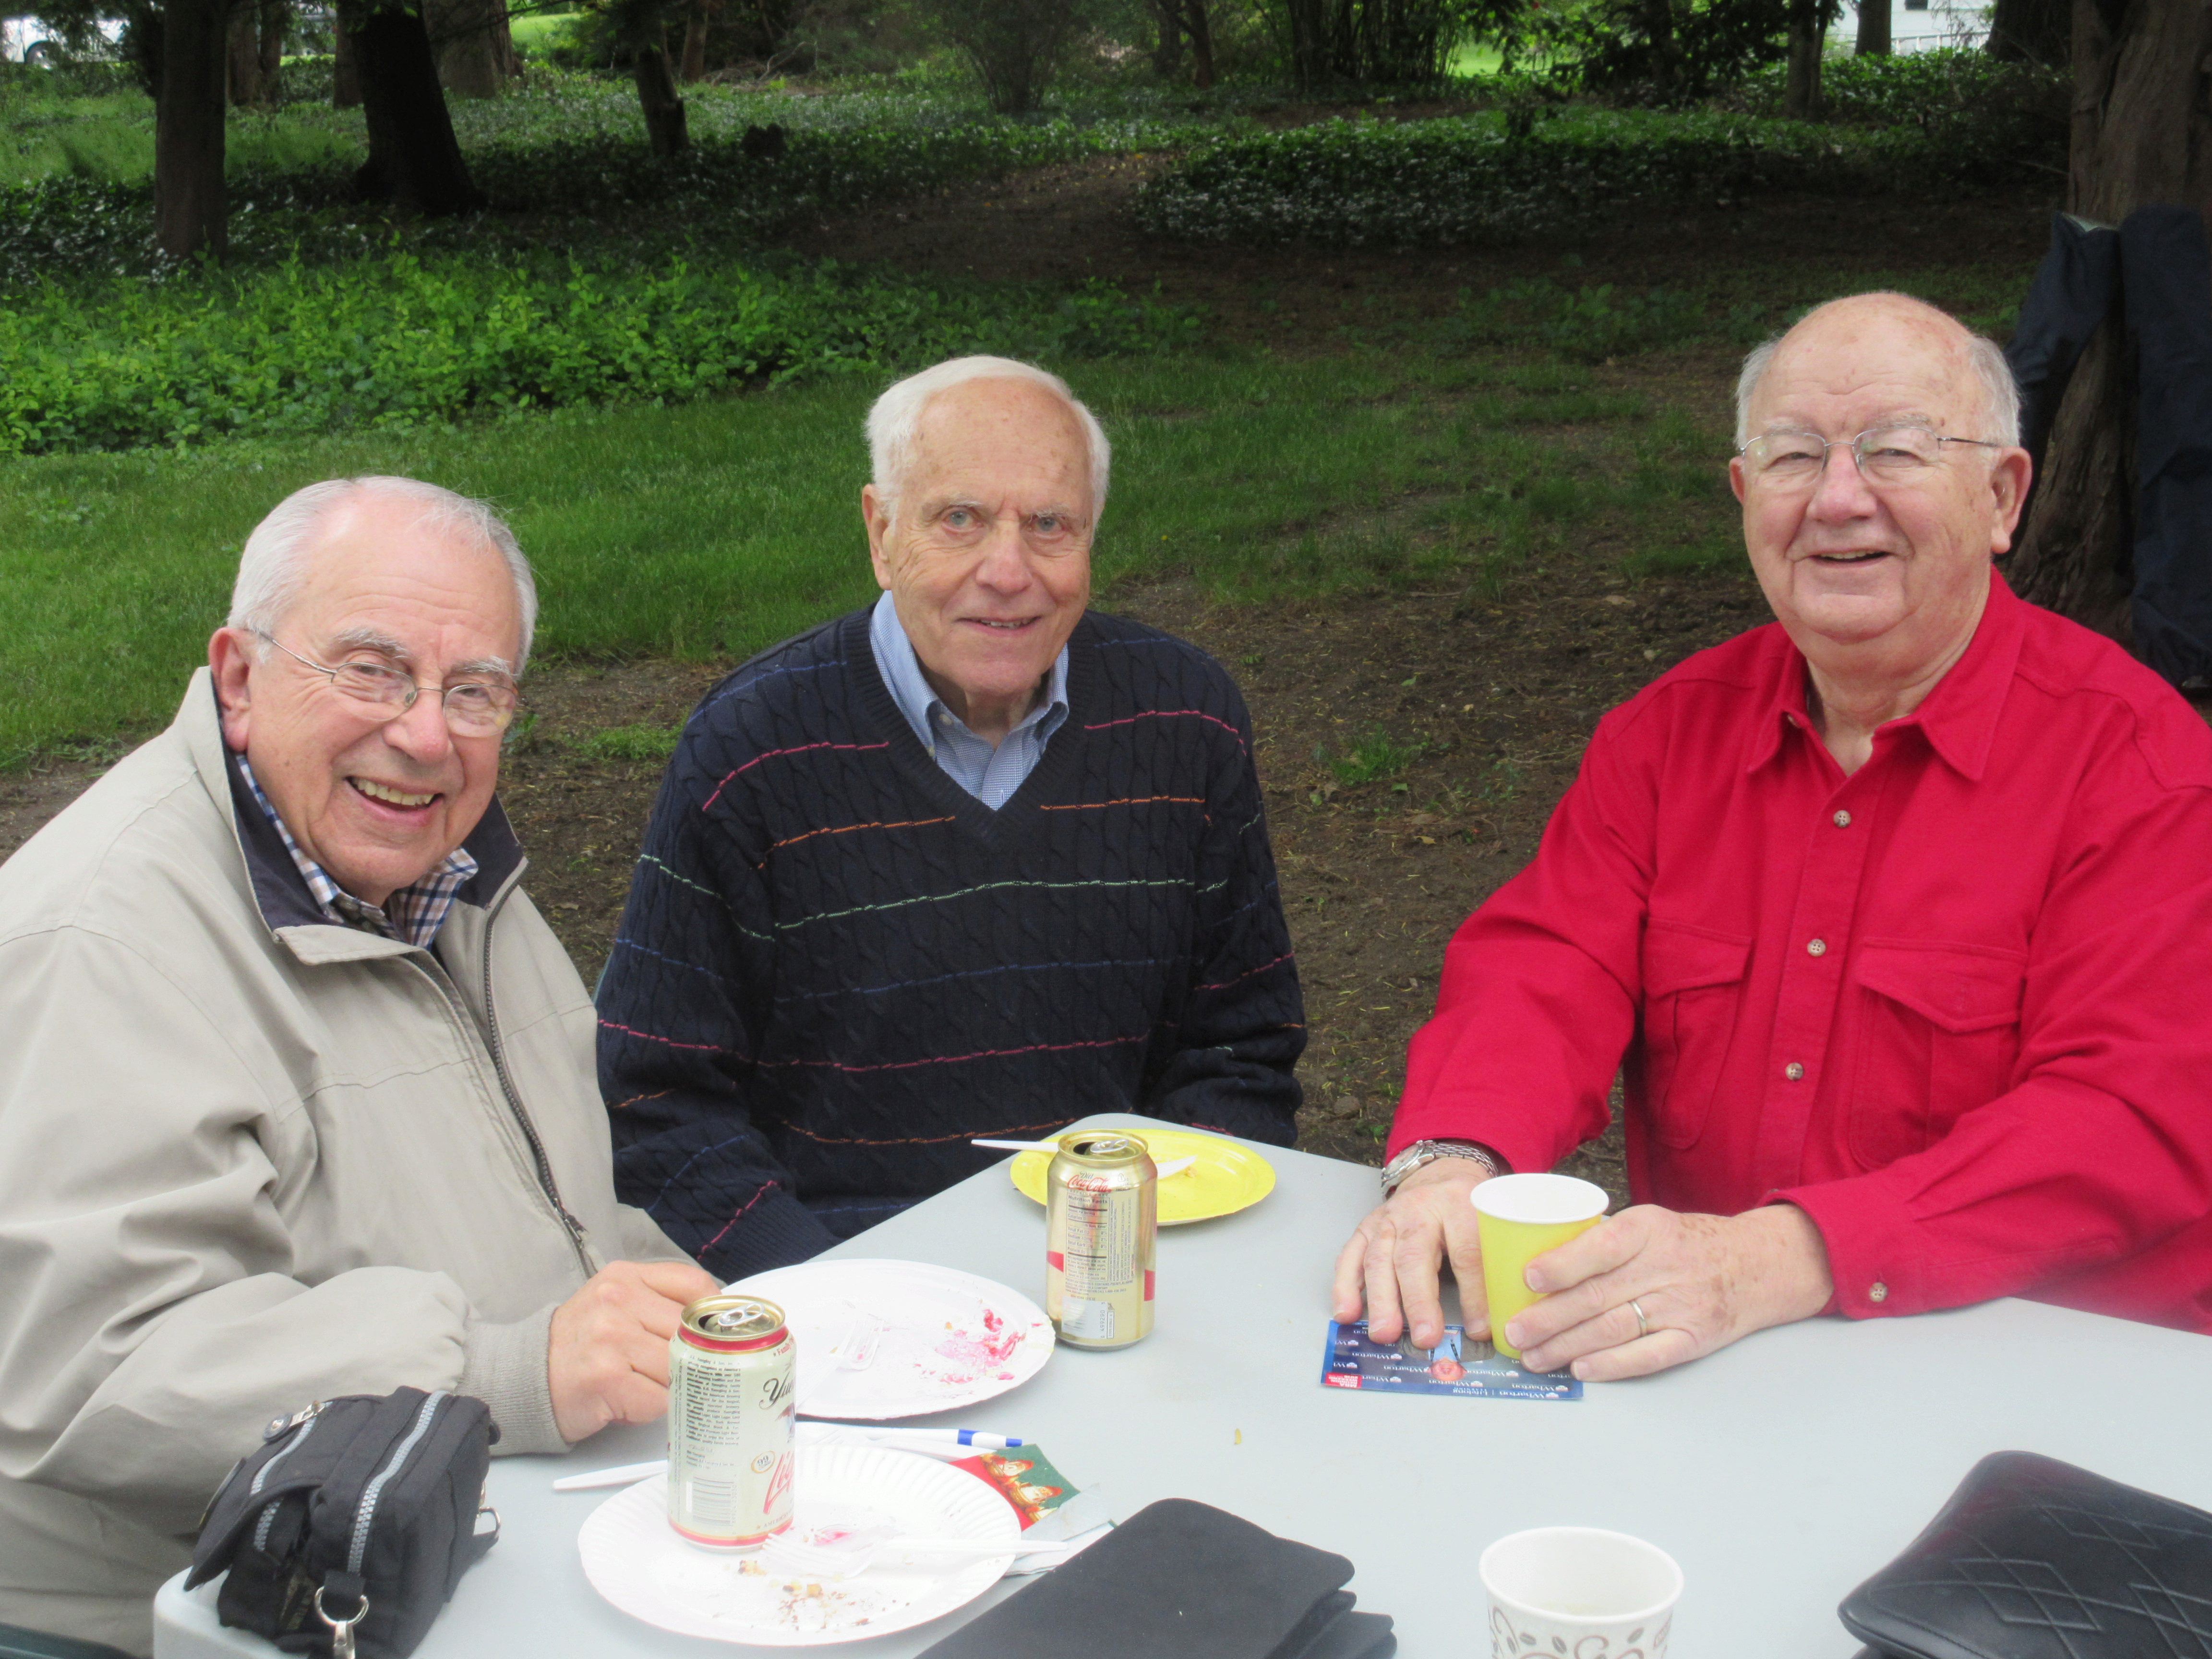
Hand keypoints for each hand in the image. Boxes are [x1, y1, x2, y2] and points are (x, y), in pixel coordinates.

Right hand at [548, 1259, 721, 1442]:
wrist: (527, 1376)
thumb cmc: (582, 1343)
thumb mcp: (617, 1303)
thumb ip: (660, 1302)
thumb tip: (715, 1323)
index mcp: (626, 1278)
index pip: (693, 1285)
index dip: (711, 1314)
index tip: (713, 1334)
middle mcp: (617, 1301)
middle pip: (689, 1331)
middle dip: (689, 1358)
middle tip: (676, 1370)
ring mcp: (611, 1339)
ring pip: (677, 1368)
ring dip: (668, 1387)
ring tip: (643, 1385)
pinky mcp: (606, 1378)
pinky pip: (657, 1399)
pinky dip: (649, 1408)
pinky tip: (628, 1401)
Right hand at [1329, 1159, 1491, 1350]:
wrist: (1438, 1175)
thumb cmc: (1468, 1206)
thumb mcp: (1491, 1222)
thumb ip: (1497, 1260)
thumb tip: (1505, 1318)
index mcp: (1458, 1205)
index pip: (1467, 1253)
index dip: (1473, 1295)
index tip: (1480, 1330)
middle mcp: (1418, 1210)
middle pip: (1414, 1257)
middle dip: (1418, 1302)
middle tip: (1425, 1338)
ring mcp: (1387, 1219)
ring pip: (1379, 1259)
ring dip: (1381, 1300)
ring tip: (1385, 1333)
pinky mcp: (1366, 1228)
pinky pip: (1350, 1257)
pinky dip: (1345, 1287)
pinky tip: (1347, 1313)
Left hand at [1506, 1203, 1833, 1381]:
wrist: (1754, 1265)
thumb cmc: (1685, 1243)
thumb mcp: (1648, 1223)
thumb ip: (1602, 1239)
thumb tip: (1538, 1261)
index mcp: (1648, 1229)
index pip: (1602, 1247)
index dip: (1563, 1264)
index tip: (1528, 1279)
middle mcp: (1666, 1267)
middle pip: (1598, 1296)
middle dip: (1549, 1317)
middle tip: (1514, 1331)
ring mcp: (1682, 1305)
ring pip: (1614, 1329)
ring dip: (1568, 1346)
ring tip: (1534, 1356)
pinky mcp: (1694, 1338)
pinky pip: (1647, 1355)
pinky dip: (1612, 1365)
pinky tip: (1581, 1369)